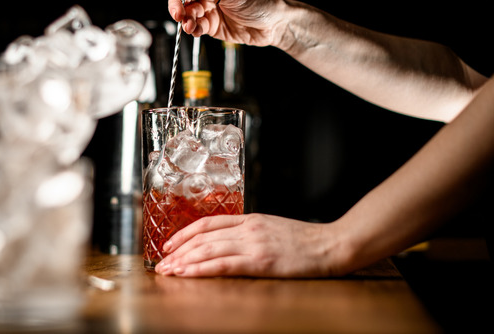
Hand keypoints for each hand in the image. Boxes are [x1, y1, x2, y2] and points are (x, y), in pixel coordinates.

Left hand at [154, 213, 343, 277]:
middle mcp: (248, 229)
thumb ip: (249, 232)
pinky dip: (202, 269)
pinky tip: (189, 274)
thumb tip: (226, 240)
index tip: (170, 245)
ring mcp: (254, 244)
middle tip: (161, 264)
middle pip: (203, 237)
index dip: (184, 233)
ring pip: (209, 250)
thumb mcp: (272, 228)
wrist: (332, 245)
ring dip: (185, 262)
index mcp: (250, 219)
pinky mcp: (261, 261)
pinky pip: (224, 264)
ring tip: (168, 271)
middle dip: (178, 251)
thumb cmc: (305, 241)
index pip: (207, 223)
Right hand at [168, 0, 287, 46]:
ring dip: (183, 17)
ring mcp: (207, 5)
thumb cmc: (262, 3)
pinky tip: (195, 31)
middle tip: (179, 12)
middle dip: (177, 1)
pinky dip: (192, 28)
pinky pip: (194, 24)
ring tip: (188, 25)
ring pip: (185, 9)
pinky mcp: (208, 23)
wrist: (274, 26)